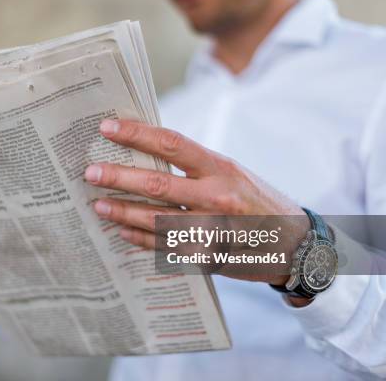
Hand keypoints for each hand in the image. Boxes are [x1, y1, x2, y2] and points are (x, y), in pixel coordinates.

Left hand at [85, 119, 309, 286]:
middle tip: (90, 174)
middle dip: (118, 177)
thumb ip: (196, 166)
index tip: (107, 128)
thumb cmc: (259, 201)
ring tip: (99, 206)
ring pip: (156, 220)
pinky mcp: (208, 257)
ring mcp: (212, 230)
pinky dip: (141, 239)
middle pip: (157, 184)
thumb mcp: (234, 173)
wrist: (296, 245)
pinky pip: (165, 248)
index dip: (137, 134)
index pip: (172, 144)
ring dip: (123, 213)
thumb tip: (147, 153)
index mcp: (222, 168)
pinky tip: (122, 233)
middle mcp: (217, 197)